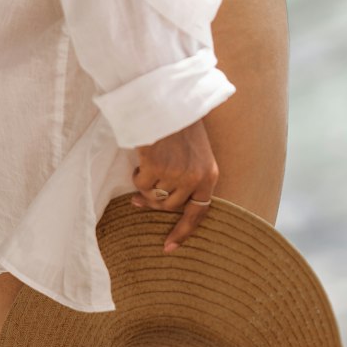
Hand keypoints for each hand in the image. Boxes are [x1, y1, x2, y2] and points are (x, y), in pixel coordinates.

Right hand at [130, 118, 218, 253]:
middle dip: (154, 202)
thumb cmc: (179, 124)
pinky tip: (141, 159)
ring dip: (145, 186)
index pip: (199, 213)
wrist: (168, 99)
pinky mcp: (156, 167)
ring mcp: (176, 174)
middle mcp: (195, 178)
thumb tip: (155, 202)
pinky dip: (136, 175)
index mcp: (209, 175)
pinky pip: (140, 184)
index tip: (169, 248)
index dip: (183, 232)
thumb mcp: (195, 153)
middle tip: (140, 196)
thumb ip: (186, 179)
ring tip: (146, 165)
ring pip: (153, 197)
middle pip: (169, 207)